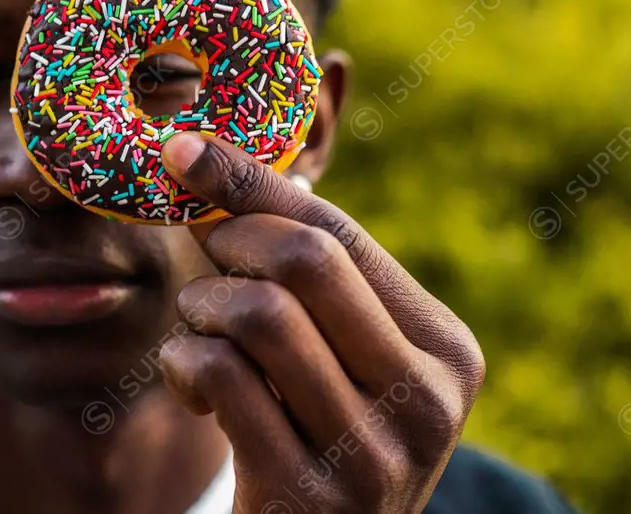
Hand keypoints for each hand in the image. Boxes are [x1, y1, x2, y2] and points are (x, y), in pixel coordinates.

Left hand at [158, 133, 486, 513]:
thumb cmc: (320, 428)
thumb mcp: (341, 353)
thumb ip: (311, 276)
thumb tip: (220, 167)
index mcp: (447, 349)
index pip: (344, 235)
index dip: (254, 183)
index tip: (184, 150)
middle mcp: (427, 400)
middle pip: (307, 261)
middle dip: (231, 240)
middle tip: (204, 252)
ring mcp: (374, 456)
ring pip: (260, 314)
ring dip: (204, 306)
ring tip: (201, 328)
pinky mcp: (309, 496)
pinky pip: (221, 376)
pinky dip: (183, 361)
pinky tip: (191, 383)